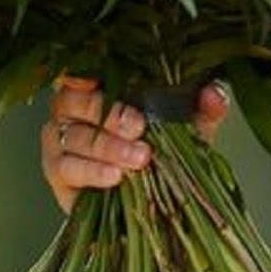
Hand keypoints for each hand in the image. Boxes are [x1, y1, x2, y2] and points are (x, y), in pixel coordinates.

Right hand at [42, 76, 228, 212]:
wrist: (145, 199)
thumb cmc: (158, 152)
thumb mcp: (186, 129)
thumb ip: (201, 111)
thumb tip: (214, 93)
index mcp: (96, 87)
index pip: (79, 71)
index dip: (82, 73)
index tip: (97, 80)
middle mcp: (69, 109)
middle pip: (74, 102)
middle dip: (108, 114)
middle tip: (139, 127)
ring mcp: (57, 140)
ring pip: (73, 136)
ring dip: (107, 147)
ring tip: (139, 159)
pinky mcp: (56, 171)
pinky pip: (67, 167)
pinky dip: (92, 171)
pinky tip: (114, 176)